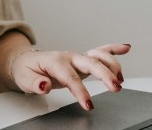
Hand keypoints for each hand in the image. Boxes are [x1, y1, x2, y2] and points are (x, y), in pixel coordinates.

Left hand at [10, 43, 130, 110]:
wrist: (26, 61)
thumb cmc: (26, 70)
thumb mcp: (25, 78)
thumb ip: (35, 83)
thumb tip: (45, 86)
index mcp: (55, 61)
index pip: (70, 77)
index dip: (81, 91)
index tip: (89, 104)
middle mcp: (69, 57)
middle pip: (90, 63)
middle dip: (105, 74)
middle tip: (115, 88)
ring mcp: (77, 57)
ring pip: (98, 55)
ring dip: (112, 64)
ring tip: (121, 79)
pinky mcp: (83, 60)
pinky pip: (100, 51)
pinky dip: (114, 49)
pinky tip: (126, 48)